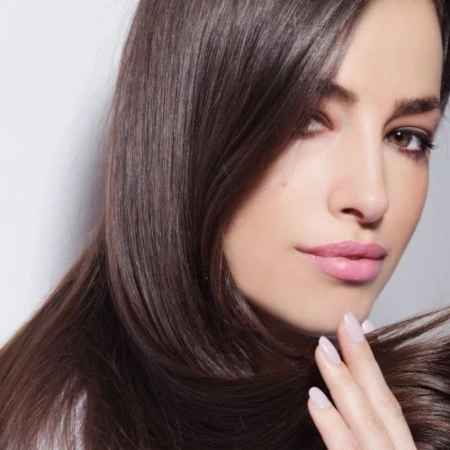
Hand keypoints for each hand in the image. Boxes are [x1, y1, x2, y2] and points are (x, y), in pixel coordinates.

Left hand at [307, 312, 415, 448]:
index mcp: (399, 447)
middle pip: (383, 403)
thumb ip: (364, 430)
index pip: (388, 401)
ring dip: (344, 381)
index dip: (373, 362)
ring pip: (367, 422)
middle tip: (345, 321)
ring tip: (323, 348)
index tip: (363, 325)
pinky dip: (332, 425)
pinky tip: (315, 399)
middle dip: (363, 360)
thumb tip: (339, 390)